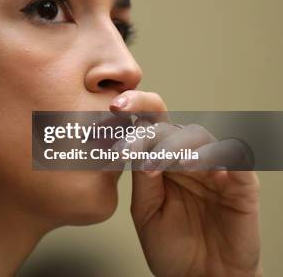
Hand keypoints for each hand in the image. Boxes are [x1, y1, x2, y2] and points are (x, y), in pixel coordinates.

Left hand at [110, 90, 261, 276]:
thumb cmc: (173, 248)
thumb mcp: (147, 211)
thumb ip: (142, 180)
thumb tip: (138, 149)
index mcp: (163, 162)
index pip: (150, 126)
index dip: (134, 109)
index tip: (113, 106)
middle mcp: (188, 159)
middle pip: (171, 125)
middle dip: (147, 123)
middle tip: (125, 131)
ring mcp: (215, 169)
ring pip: (198, 136)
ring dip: (174, 143)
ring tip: (158, 163)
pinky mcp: (242, 183)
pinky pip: (233, 156)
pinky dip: (214, 155)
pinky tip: (194, 166)